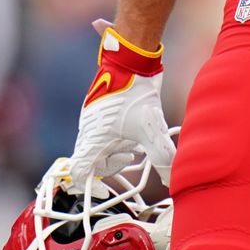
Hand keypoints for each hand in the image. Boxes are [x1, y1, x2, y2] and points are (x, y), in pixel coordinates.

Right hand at [64, 20, 175, 192]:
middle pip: (91, 160)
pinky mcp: (98, 108)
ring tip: (135, 144)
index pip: (78, 171)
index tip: (104, 190)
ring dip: (114, 150)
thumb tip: (171, 179)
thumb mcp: (152, 129)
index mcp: (94, 138)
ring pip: (97, 145)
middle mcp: (88, 129)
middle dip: (112, 164)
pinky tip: (133, 129)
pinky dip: (115, 137)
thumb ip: (162, 156)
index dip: (88, 186)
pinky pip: (101, 131)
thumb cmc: (136, 93)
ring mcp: (91, 118)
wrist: (130, 59)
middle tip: (131, 156)